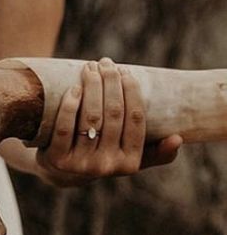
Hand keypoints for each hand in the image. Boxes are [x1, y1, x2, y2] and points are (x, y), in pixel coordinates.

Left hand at [36, 58, 182, 186]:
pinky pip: (64, 128)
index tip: (126, 71)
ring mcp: (80, 164)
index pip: (135, 119)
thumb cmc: (103, 154)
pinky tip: (74, 87)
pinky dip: (70, 105)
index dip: (132, 91)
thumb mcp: (130, 156)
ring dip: (92, 86)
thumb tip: (177, 138)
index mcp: (129, 163)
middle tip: (105, 63)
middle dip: (110, 82)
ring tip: (90, 68)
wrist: (63, 171)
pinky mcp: (57, 160)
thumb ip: (156, 152)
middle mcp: (107, 166)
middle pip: (113, 114)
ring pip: (90, 118)